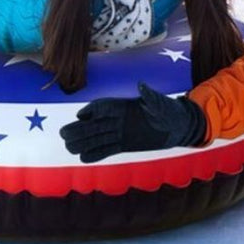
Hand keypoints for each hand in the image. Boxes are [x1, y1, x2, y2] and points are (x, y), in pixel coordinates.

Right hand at [60, 82, 207, 162]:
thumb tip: (142, 86)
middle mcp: (119, 119)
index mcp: (125, 106)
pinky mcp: (124, 144)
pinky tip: (82, 157)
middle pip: (95, 123)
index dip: (92, 110)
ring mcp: (120, 132)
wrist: (178, 127)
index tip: (82, 116)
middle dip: (80, 128)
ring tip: (68, 146)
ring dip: (82, 142)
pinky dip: (95, 153)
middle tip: (64, 134)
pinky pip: (106, 149)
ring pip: (97, 137)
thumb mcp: (162, 104)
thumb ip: (150, 97)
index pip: (103, 106)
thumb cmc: (170, 111)